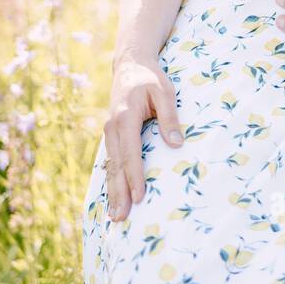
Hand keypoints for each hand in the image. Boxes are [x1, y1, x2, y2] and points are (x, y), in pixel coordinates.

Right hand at [104, 54, 181, 220]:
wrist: (130, 65)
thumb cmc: (151, 78)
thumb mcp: (164, 91)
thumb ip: (169, 117)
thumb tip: (176, 144)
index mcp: (125, 117)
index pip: (130, 152)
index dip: (135, 176)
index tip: (139, 197)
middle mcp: (112, 127)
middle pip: (116, 165)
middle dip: (119, 193)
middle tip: (121, 218)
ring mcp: (109, 132)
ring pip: (110, 166)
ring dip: (113, 191)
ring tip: (116, 216)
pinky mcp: (111, 135)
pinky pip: (110, 161)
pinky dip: (111, 180)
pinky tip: (113, 197)